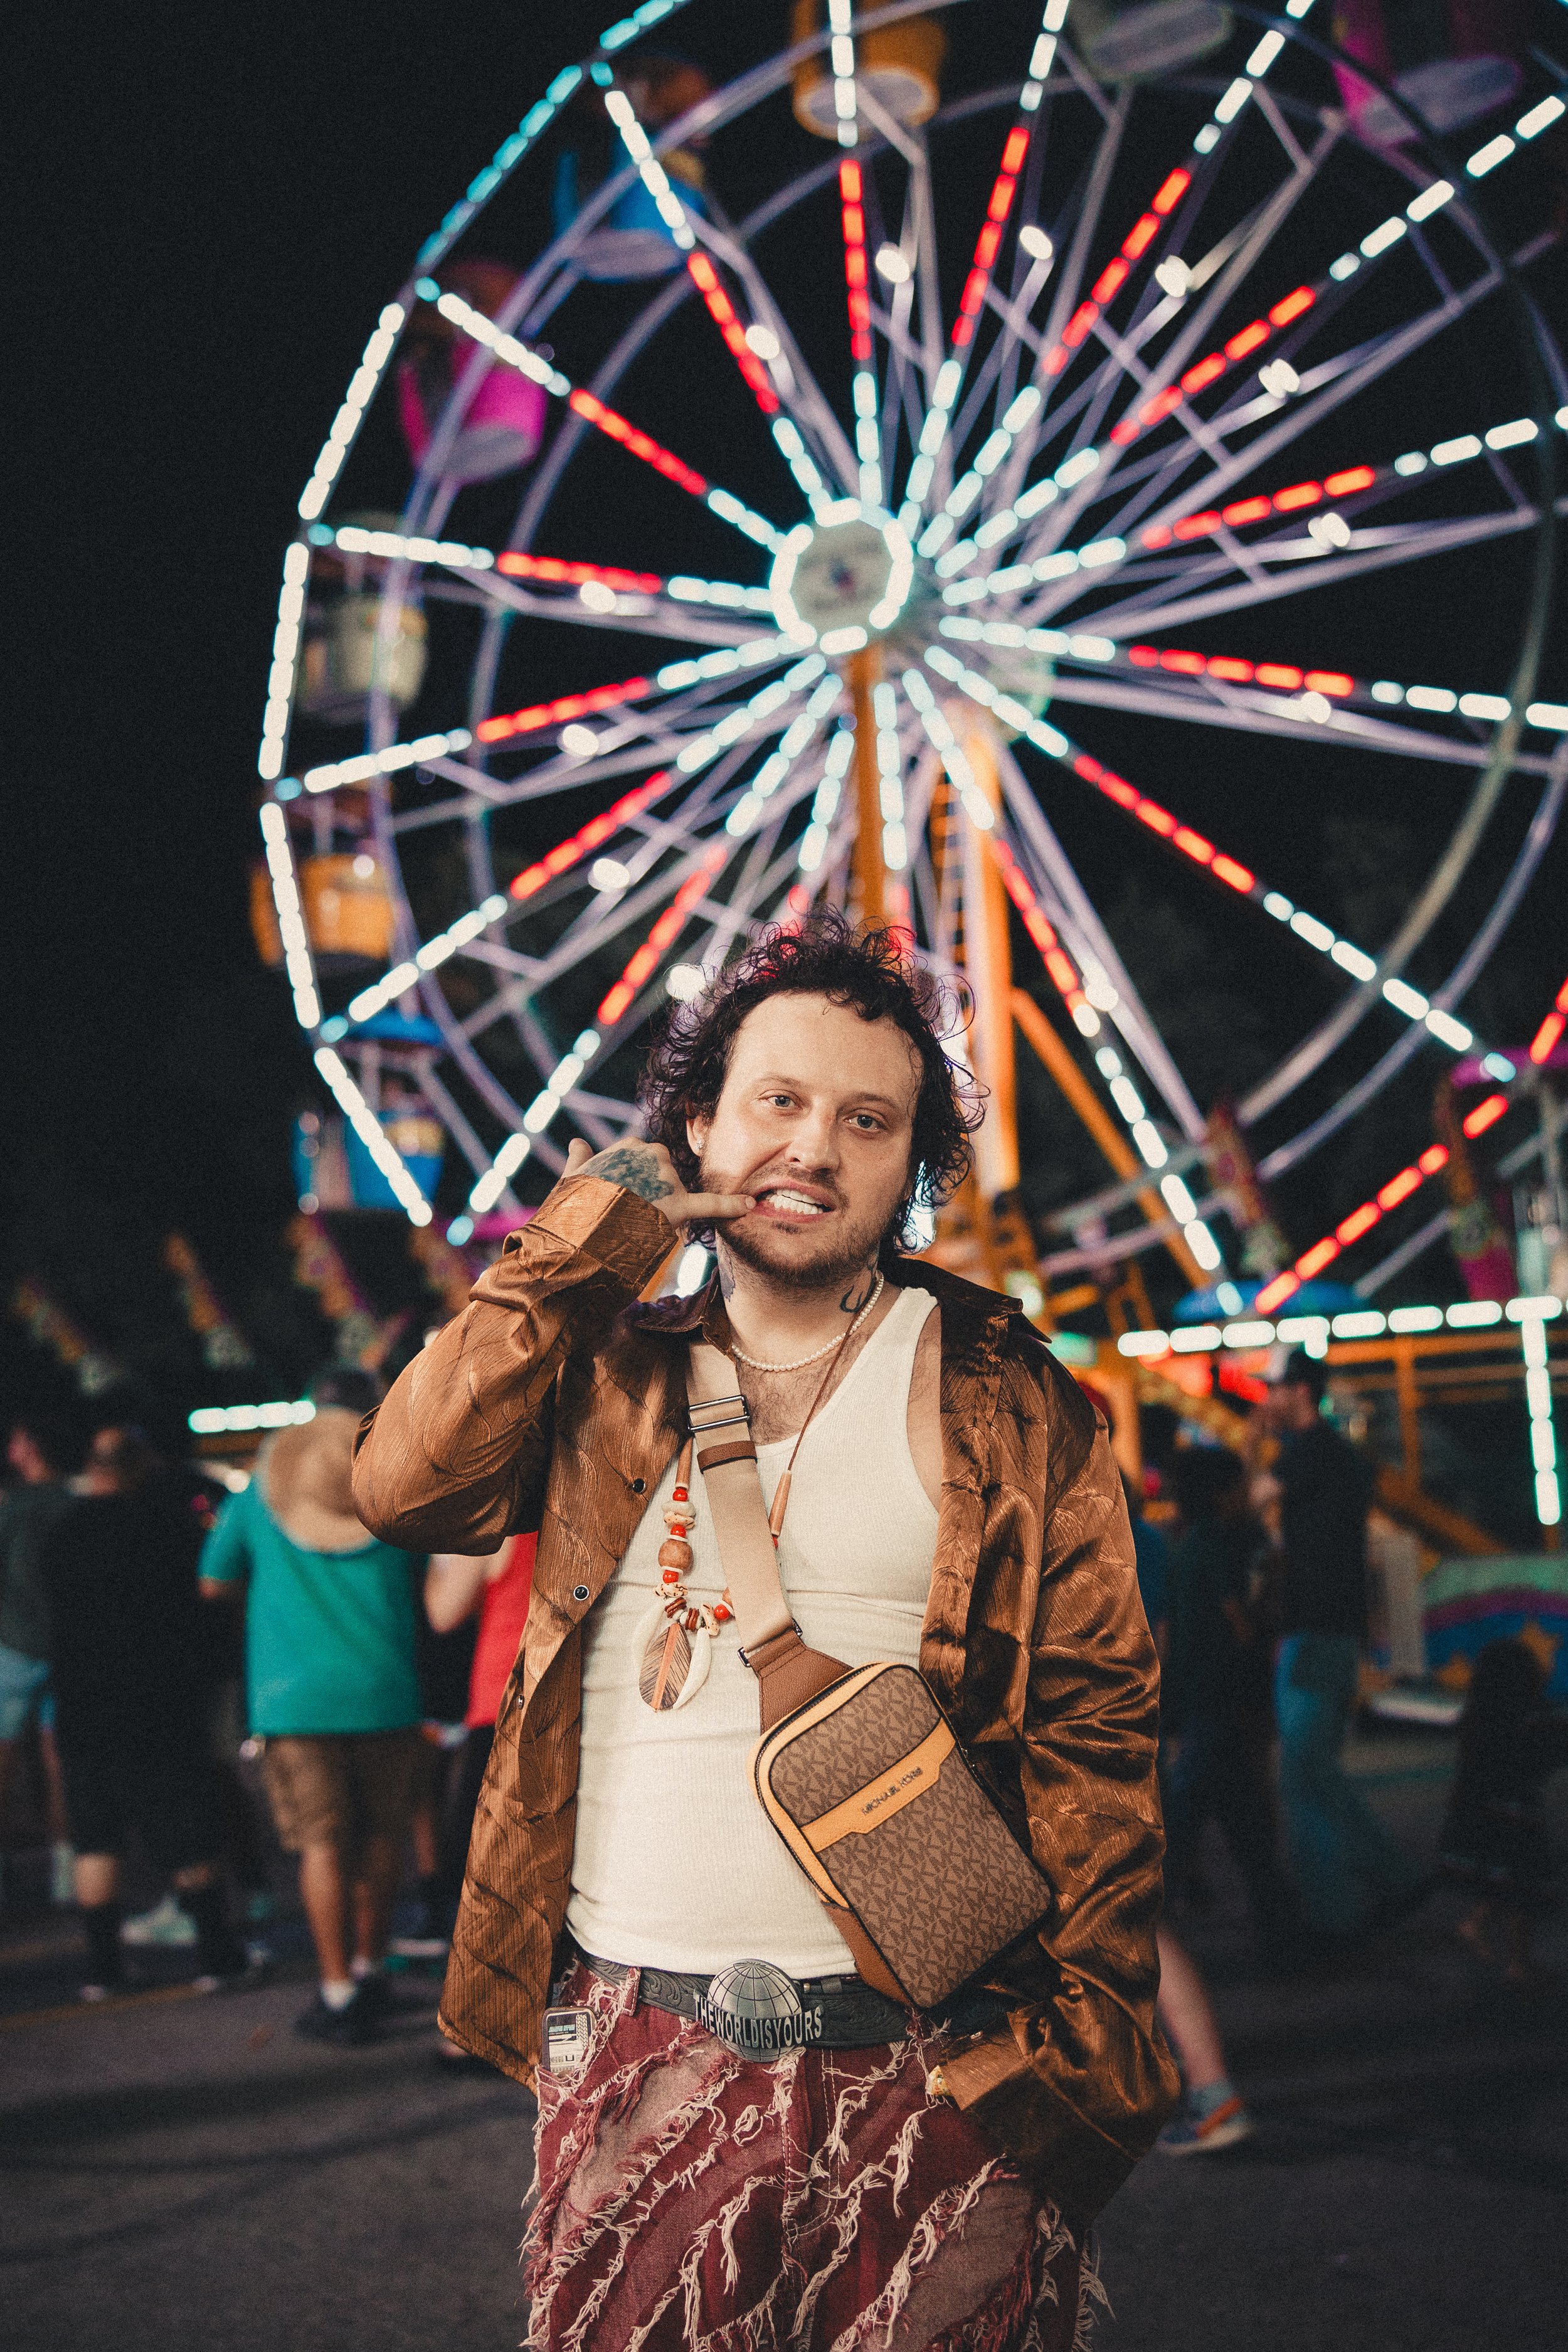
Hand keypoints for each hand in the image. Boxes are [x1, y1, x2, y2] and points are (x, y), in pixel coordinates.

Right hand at [563, 1137, 753, 1231]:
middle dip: (656, 1197)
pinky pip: (710, 1204)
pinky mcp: (679, 1205)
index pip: (647, 1163)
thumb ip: (579, 1159)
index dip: (638, 1184)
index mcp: (630, 1146)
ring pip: (678, 1196)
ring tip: (633, 1229)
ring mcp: (667, 1179)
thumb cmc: (570, 1210)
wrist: (574, 1235)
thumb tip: (577, 1142)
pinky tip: (749, 1205)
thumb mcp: (570, 1178)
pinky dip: (731, 1205)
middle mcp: (652, 1155)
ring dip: (665, 1213)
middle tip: (628, 1217)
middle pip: (667, 1178)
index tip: (622, 1199)